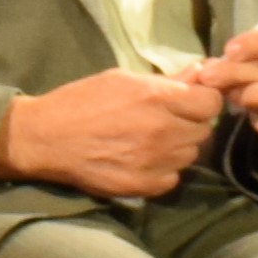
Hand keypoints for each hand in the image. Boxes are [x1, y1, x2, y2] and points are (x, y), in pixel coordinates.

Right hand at [0, 68, 228, 203]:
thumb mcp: (123, 79)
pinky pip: (173, 177)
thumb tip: (200, 71)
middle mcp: (162, 131)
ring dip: (178, 147)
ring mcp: (155, 162)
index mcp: (157, 98)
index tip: (190, 101)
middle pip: (203, 130)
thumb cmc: (82, 100)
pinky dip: (164, 169)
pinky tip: (143, 160)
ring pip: (190, 155)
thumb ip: (165, 80)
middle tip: (167, 119)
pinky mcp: (145, 186)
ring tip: (152, 140)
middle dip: (190, 123)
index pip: (211, 103)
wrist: (46, 138)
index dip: (203, 100)